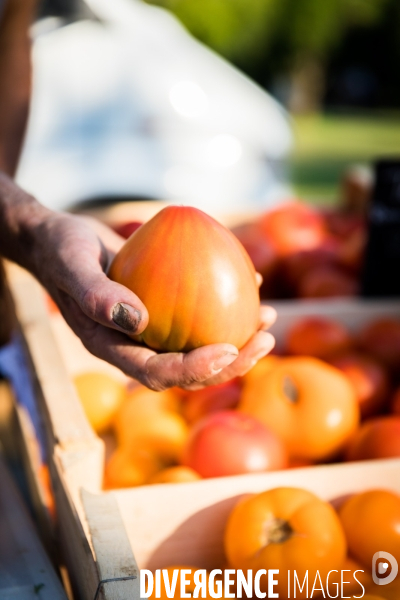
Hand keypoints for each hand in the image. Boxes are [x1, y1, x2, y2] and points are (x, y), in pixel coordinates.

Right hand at [24, 207, 275, 389]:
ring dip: (239, 338)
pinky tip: (253, 283)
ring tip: (269, 317)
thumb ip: (96, 294)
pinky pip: (198, 313)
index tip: (229, 349)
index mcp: (113, 348)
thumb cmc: (60, 250)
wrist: (57, 239)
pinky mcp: (162, 306)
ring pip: (200, 345)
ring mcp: (151, 329)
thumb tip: (139, 320)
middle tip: (266, 338)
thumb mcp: (72, 265)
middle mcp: (136, 345)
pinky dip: (227, 302)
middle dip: (231, 363)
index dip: (195, 370)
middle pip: (189, 370)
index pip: (158, 373)